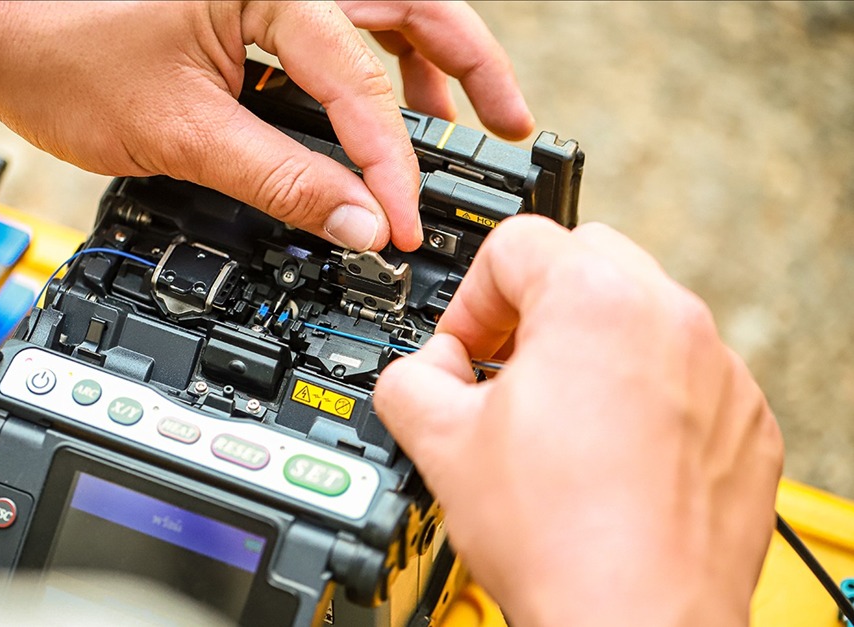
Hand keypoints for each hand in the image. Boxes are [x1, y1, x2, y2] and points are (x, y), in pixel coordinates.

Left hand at [0, 1, 531, 251]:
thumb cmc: (62, 55)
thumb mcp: (183, 132)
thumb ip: (282, 179)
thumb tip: (358, 224)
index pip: (359, 81)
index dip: (390, 164)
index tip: (406, 225)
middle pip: (409, 6)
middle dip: (467, 65)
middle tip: (511, 125)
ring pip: (380, 13)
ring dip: (427, 66)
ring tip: (461, 125)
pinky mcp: (252, 4)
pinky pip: (335, 30)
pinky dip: (370, 70)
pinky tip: (382, 111)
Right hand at [374, 216, 782, 625]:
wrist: (634, 623)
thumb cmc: (558, 540)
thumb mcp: (440, 444)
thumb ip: (409, 379)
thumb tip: (417, 374)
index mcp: (594, 302)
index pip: (515, 243)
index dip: (470, 298)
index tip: (463, 350)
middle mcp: (671, 320)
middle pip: (586, 259)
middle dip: (534, 305)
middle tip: (504, 368)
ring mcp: (720, 372)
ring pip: (641, 314)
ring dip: (590, 346)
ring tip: (555, 418)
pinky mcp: (747, 422)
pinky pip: (687, 374)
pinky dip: (645, 393)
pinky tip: (610, 454)